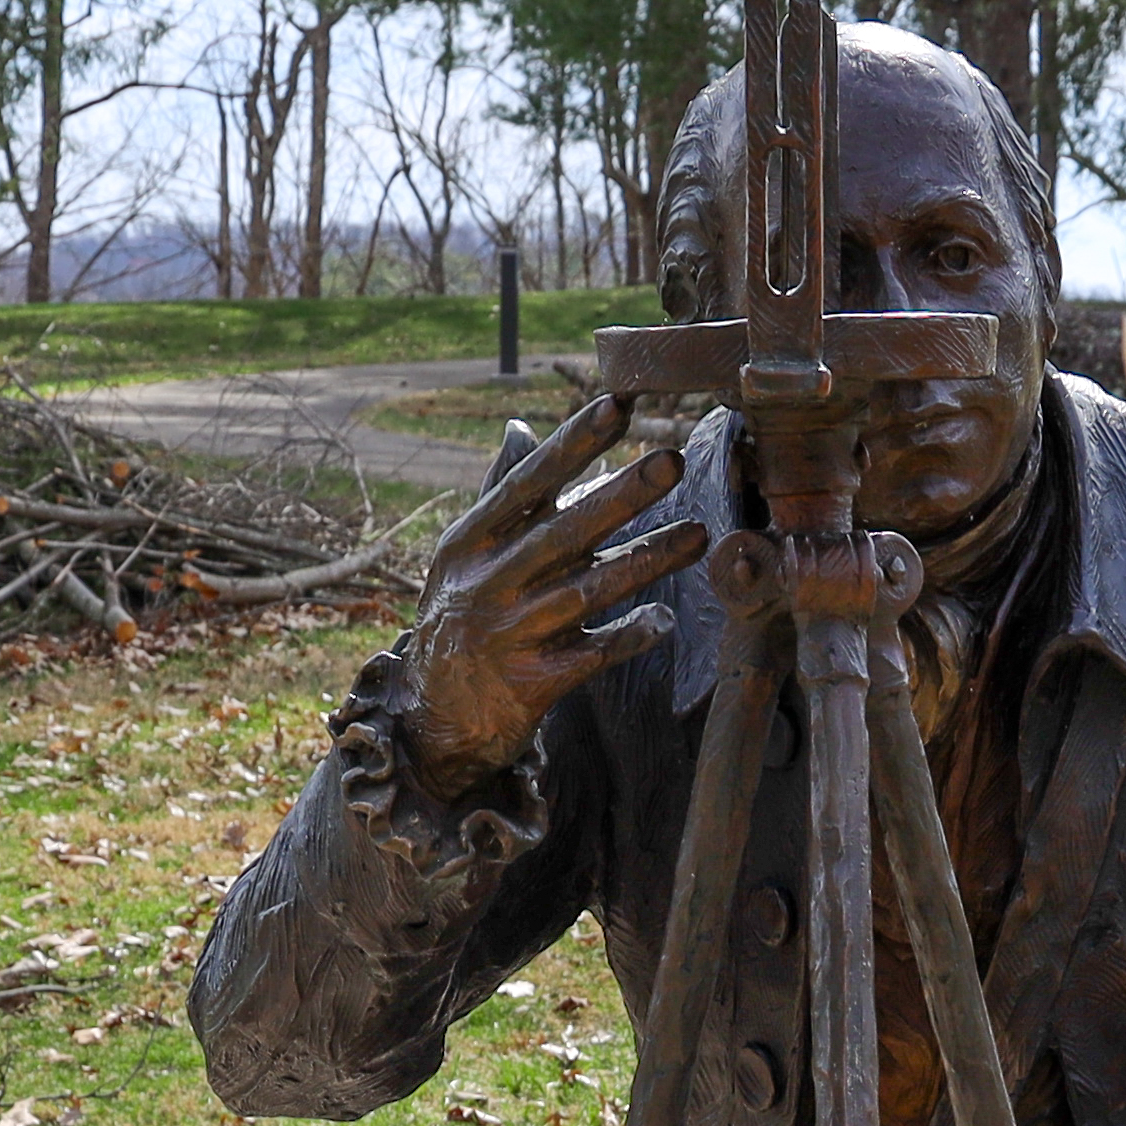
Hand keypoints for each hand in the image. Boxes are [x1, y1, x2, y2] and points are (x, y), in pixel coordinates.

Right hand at [396, 392, 695, 800]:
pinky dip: (627, 636)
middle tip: (671, 462)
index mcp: (468, 544)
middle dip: (620, 496)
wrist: (428, 720)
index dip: (571, 445)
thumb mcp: (462, 558)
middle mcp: (486, 585)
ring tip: (697, 534)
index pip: (526, 484)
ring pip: (586, 592)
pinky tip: (665, 619)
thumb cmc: (459, 621)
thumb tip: (519, 427)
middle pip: (562, 533)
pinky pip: (591, 656)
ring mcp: (509, 636)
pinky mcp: (532, 685)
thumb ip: (499, 497)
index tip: (616, 405)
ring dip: (645, 561)